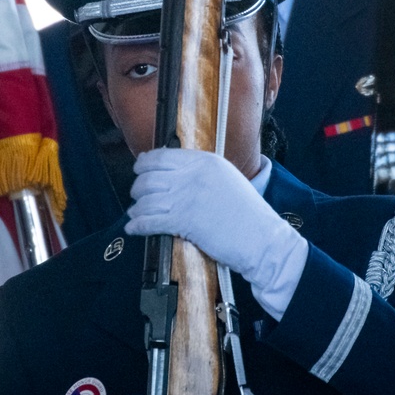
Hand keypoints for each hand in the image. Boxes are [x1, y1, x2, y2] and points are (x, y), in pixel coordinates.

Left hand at [125, 148, 306, 318]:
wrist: (262, 239)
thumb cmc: (249, 214)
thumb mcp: (228, 179)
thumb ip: (203, 172)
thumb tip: (178, 174)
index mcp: (206, 161)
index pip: (163, 156)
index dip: (146, 163)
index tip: (140, 168)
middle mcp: (194, 175)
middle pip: (150, 176)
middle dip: (138, 187)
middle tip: (137, 193)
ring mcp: (187, 197)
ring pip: (146, 199)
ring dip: (136, 208)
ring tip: (135, 214)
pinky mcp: (183, 220)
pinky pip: (149, 220)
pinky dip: (137, 225)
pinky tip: (133, 228)